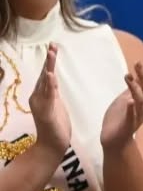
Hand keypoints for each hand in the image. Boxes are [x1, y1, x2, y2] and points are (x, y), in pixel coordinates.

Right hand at [27, 43, 70, 159]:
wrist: (52, 145)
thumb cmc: (56, 126)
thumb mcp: (55, 105)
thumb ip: (52, 92)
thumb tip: (52, 80)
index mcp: (41, 95)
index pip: (46, 74)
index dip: (49, 61)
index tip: (53, 47)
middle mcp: (38, 97)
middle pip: (44, 74)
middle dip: (49, 60)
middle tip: (53, 45)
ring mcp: (41, 104)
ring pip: (45, 82)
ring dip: (49, 67)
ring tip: (52, 53)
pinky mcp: (46, 111)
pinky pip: (48, 96)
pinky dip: (50, 85)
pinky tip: (51, 75)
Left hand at [100, 60, 142, 151]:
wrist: (114, 140)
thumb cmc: (119, 119)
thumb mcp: (125, 99)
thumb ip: (134, 88)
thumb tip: (141, 73)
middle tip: (138, 64)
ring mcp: (137, 117)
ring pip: (140, 101)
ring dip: (135, 88)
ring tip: (129, 77)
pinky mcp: (128, 125)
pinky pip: (131, 116)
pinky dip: (131, 108)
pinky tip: (130, 100)